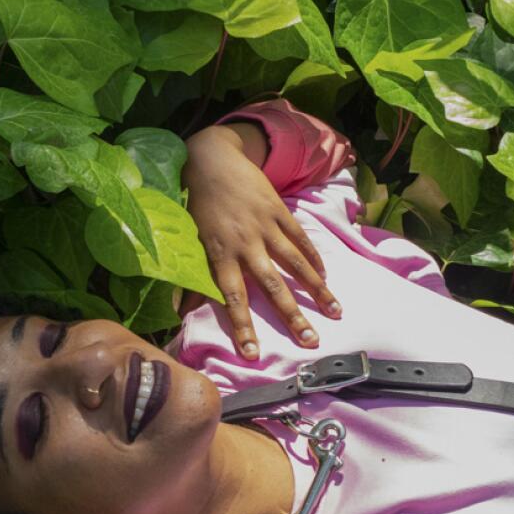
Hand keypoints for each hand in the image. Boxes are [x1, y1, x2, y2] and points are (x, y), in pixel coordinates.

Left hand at [183, 124, 338, 358]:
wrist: (211, 159)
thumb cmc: (196, 204)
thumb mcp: (189, 242)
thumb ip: (190, 280)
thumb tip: (178, 314)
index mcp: (221, 256)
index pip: (233, 299)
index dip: (242, 327)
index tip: (252, 354)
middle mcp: (245, 245)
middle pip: (272, 287)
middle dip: (292, 317)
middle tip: (310, 342)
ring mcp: (266, 227)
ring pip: (295, 265)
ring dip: (316, 290)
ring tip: (334, 312)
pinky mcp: (279, 211)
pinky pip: (300, 239)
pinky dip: (314, 258)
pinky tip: (325, 276)